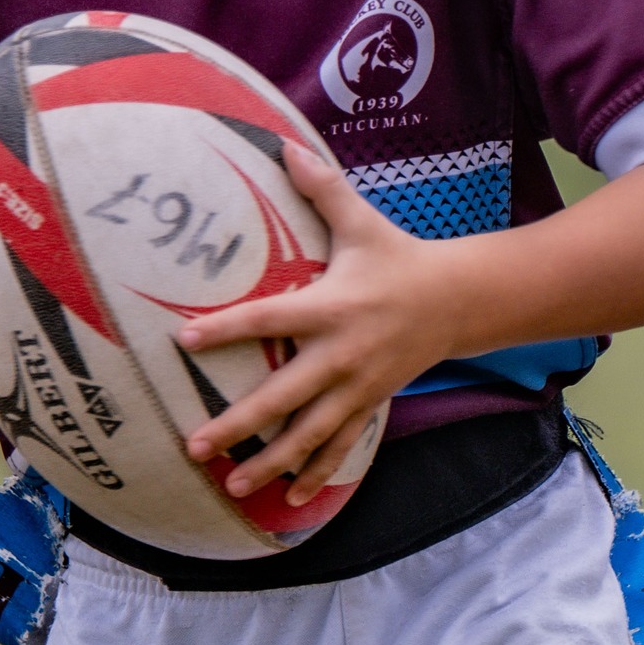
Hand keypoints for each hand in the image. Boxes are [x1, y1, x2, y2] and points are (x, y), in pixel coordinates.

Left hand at [178, 145, 446, 503]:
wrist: (458, 300)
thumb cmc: (398, 258)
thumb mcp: (362, 222)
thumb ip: (323, 188)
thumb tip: (286, 145)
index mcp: (331, 307)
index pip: (268, 318)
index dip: (227, 329)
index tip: (185, 340)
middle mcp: (340, 354)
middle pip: (282, 397)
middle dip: (238, 424)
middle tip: (195, 445)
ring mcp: (357, 387)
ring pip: (307, 435)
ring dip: (269, 462)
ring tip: (231, 485)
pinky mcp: (370, 404)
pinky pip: (339, 447)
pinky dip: (315, 473)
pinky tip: (288, 499)